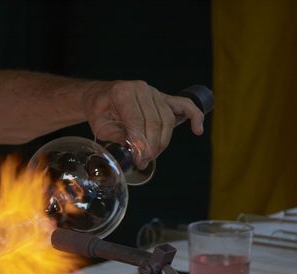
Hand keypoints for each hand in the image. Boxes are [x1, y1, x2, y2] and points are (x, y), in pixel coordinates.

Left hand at [82, 80, 204, 162]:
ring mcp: (155, 92)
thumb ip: (117, 136)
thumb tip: (134, 151)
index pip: (137, 121)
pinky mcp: (164, 97)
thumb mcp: (100, 125)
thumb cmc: (99, 110)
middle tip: (143, 162)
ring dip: (163, 141)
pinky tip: (197, 130)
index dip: (139, 143)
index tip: (138, 159)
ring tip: (152, 156)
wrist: (99, 96)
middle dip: (151, 146)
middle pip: (155, 122)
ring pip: (168, 119)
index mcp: (123, 92)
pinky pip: (183, 105)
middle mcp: (141, 89)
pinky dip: (194, 116)